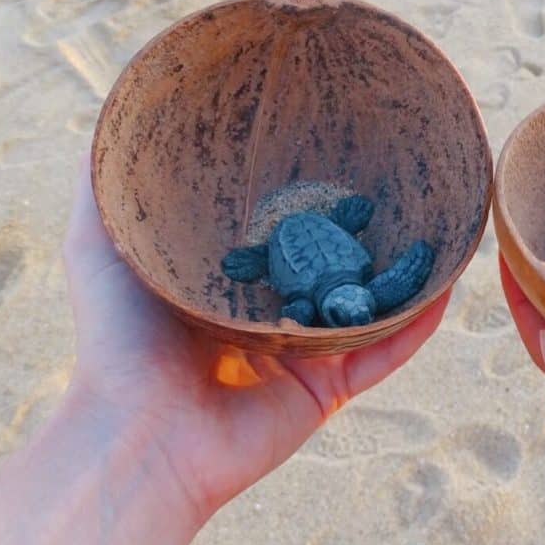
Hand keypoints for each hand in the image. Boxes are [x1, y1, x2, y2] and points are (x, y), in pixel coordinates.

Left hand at [65, 159, 449, 525]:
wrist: (140, 432)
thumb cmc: (116, 338)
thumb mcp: (97, 242)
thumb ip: (103, 184)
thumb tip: (111, 112)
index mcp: (228, 281)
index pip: (276, 228)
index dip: (303, 193)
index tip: (329, 146)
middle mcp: (272, 313)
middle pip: (329, 263)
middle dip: (362, 227)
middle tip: (395, 179)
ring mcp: (305, 351)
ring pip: (368, 304)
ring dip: (404, 271)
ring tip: (439, 224)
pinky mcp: (329, 388)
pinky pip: (386, 352)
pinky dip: (418, 323)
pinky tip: (447, 284)